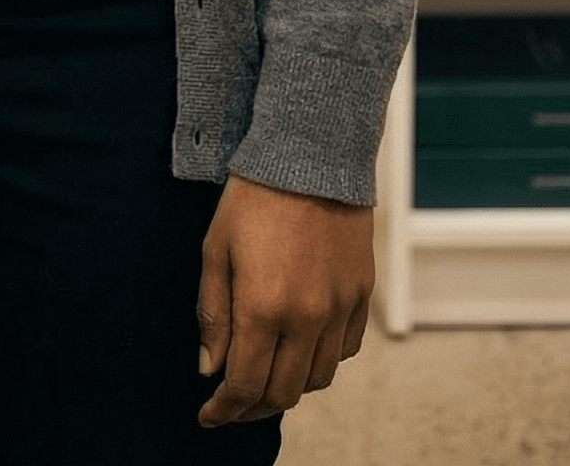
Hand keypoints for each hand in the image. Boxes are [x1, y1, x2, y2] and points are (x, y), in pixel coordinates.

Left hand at [196, 172, 373, 427]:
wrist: (311, 154)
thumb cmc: (254, 196)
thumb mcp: (216, 249)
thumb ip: (212, 314)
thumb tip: (209, 368)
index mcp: (263, 307)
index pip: (244, 385)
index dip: (224, 411)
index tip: (208, 416)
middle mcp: (307, 317)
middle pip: (282, 393)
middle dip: (252, 408)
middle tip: (232, 403)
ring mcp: (339, 308)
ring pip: (317, 379)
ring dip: (288, 387)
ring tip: (265, 375)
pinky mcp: (361, 294)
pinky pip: (345, 349)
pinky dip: (321, 361)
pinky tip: (301, 348)